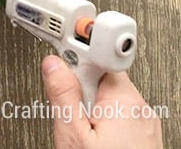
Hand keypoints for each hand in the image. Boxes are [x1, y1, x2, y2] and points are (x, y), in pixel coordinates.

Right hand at [42, 55, 162, 148]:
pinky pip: (120, 119)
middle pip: (101, 81)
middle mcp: (141, 108)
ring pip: (109, 102)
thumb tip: (53, 64)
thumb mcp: (72, 137)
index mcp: (123, 100)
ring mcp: (147, 125)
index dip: (73, 65)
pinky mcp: (147, 138)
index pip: (95, 60)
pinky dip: (105, 127)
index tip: (58, 68)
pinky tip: (96, 145)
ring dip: (92, 112)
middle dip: (81, 95)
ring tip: (83, 138)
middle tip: (71, 120)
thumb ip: (62, 96)